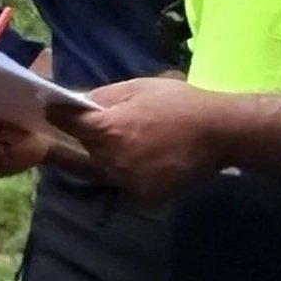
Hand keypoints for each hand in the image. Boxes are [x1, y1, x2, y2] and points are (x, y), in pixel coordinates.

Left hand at [55, 77, 229, 199]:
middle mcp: (109, 159)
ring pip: (105, 167)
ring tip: (142, 143)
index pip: (64, 122)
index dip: (59, 113)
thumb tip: (73, 102)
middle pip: (86, 147)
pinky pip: (126, 181)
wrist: (222, 133)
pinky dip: (133, 171)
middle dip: (95, 136)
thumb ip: (102, 95)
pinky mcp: (143, 194)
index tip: (59, 110)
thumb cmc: (180, 103)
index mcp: (105, 129)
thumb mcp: (140, 86)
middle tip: (119, 125)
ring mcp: (126, 180)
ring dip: (113, 155)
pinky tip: (154, 159)